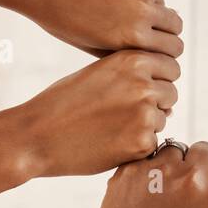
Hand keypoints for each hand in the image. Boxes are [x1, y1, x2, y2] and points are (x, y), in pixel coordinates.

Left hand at [13, 0, 183, 56]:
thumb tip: (156, 50)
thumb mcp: (93, 47)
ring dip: (148, 3)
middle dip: (165, 27)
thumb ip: (128, 49)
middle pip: (175, 24)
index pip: (174, 48)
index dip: (167, 48)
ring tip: (118, 3)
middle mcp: (142, 12)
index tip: (158, 46)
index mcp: (132, 39)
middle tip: (148, 26)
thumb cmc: (60, 19)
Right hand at [18, 50, 180, 176]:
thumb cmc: (64, 103)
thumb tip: (167, 94)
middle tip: (123, 114)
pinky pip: (153, 143)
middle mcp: (143, 83)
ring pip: (163, 119)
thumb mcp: (100, 74)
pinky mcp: (142, 142)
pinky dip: (136, 147)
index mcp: (132, 60)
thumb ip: (134, 76)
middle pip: (170, 93)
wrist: (37, 135)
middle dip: (155, 104)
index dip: (156, 80)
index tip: (137, 91)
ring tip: (110, 127)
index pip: (170, 67)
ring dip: (145, 125)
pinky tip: (109, 143)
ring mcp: (145, 113)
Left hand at [86, 141, 207, 207]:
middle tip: (188, 190)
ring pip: (175, 149)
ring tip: (164, 194)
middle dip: (200, 166)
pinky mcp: (131, 171)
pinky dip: (148, 172)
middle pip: (206, 149)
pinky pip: (147, 158)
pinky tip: (146, 196)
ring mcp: (160, 171)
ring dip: (173, 166)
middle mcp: (195, 178)